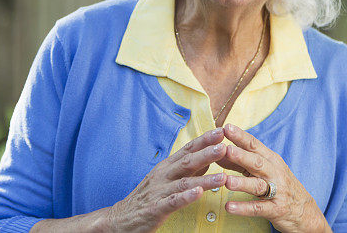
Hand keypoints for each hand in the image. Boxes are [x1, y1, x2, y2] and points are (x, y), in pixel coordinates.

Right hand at [107, 127, 228, 232]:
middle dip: (207, 153)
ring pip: (184, 182)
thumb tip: (209, 160)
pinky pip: (172, 202)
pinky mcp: (156, 208)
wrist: (121, 217)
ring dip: (204, 179)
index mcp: (167, 166)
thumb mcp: (167, 179)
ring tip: (222, 176)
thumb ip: (187, 169)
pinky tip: (198, 194)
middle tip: (225, 146)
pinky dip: (186, 197)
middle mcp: (164, 175)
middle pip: (188, 161)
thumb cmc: (148, 197)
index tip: (222, 130)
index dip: (205, 140)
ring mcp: (159, 190)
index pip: (188, 149)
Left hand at [216, 124, 330, 232]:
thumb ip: (241, 163)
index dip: (241, 137)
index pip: (254, 145)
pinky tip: (229, 207)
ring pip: (257, 185)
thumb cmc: (280, 185)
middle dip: (241, 156)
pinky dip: (243, 208)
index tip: (226, 127)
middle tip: (225, 149)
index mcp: (271, 160)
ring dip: (242, 183)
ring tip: (226, 181)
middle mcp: (274, 173)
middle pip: (257, 162)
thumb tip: (218, 154)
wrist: (305, 211)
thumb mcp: (263, 171)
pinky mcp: (275, 210)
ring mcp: (276, 191)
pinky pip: (258, 208)